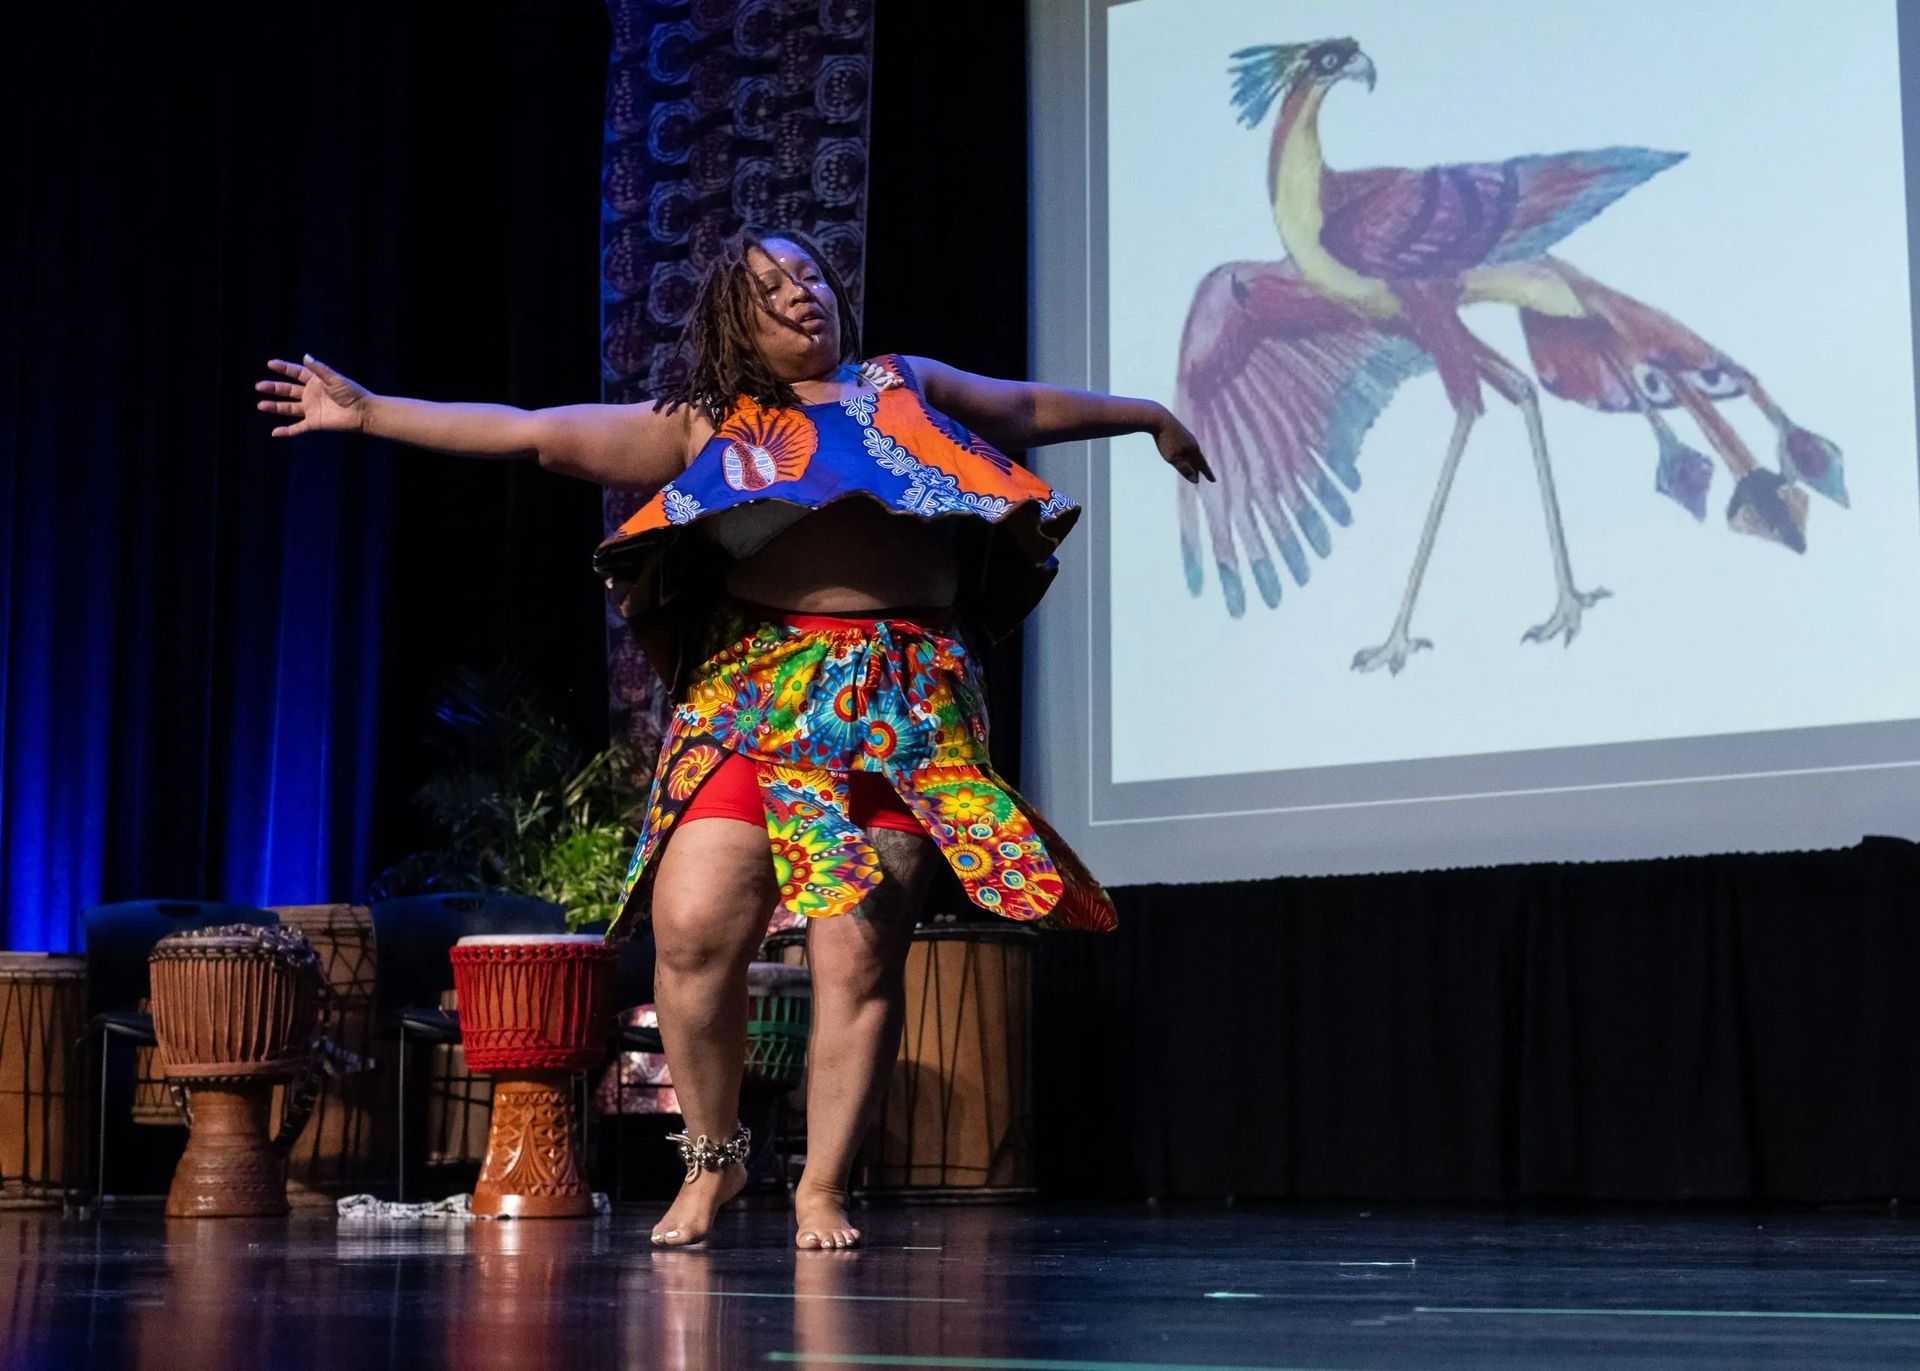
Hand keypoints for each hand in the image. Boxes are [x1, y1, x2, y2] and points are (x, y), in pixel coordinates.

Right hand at [254, 353, 372, 436]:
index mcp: (315, 381)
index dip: (283, 368)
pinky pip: (298, 428)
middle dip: (273, 388)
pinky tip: (275, 432)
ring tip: (260, 405)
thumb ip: (319, 369)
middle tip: (259, 386)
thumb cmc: (352, 393)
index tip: (270, 364)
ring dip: (274, 407)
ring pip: (288, 408)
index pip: (296, 373)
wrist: (363, 412)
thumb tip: (305, 356)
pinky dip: (287, 431)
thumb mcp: (335, 379)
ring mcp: (311, 409)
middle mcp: (310, 394)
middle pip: (287, 390)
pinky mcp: (314, 422)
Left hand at [1153, 409, 1213, 483]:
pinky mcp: (1178, 432)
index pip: (1203, 464)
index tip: (1213, 480)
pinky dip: (1187, 453)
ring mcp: (1186, 436)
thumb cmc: (1166, 440)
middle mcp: (1192, 442)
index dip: (1207, 473)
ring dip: (1193, 460)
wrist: (1159, 418)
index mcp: (1193, 449)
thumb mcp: (1174, 458)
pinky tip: (1183, 451)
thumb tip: (1195, 480)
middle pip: (1198, 458)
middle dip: (1200, 467)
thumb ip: (1185, 469)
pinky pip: (1185, 445)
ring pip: (1192, 451)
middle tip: (1205, 475)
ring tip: (1194, 465)